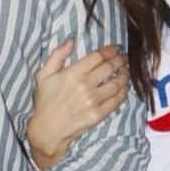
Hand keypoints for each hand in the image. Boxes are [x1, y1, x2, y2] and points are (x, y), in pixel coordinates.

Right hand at [26, 41, 128, 169]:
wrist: (47, 129)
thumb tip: (71, 40)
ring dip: (124, 75)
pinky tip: (124, 88)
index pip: (97, 57)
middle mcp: (85, 85)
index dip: (109, 50)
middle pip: (110, 67)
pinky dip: (123, 92)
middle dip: (120, 60)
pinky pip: (116, 100)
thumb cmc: (45, 101)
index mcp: (73, 73)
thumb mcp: (43, 75)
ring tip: (126, 71)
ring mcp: (93, 101)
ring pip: (117, 83)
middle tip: (124, 57)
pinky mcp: (98, 114)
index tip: (114, 48)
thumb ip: (57, 55)